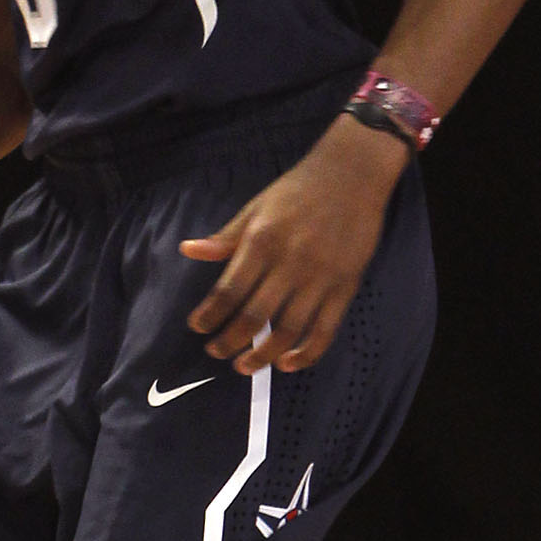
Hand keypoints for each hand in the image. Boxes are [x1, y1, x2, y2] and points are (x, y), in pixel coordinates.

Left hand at [181, 116, 406, 373]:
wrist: (352, 174)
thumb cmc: (298, 190)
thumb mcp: (256, 207)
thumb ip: (225, 237)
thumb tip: (188, 250)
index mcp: (262, 241)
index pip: (229, 290)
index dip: (209, 315)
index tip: (198, 328)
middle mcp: (290, 263)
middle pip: (254, 316)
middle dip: (229, 341)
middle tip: (216, 352)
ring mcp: (320, 278)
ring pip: (287, 330)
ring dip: (262, 355)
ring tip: (244, 366)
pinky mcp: (346, 287)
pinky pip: (324, 331)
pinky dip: (305, 354)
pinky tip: (287, 364)